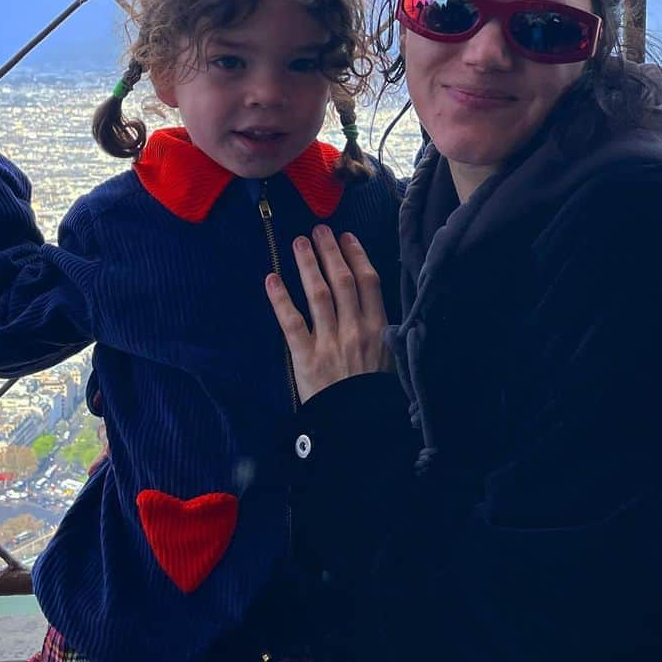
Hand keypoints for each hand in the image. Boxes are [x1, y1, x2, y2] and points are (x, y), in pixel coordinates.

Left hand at [265, 226, 389, 403]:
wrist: (359, 432)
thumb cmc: (373, 397)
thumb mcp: (390, 361)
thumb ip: (382, 333)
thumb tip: (374, 305)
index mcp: (379, 330)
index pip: (368, 282)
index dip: (356, 255)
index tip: (346, 237)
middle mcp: (355, 330)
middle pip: (342, 280)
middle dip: (330, 251)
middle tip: (319, 230)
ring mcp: (330, 342)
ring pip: (317, 293)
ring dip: (308, 264)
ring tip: (299, 242)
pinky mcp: (305, 358)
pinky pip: (291, 322)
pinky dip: (280, 298)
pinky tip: (271, 278)